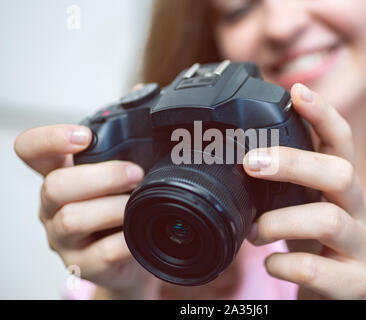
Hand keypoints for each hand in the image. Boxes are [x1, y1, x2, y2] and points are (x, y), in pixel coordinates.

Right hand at [14, 87, 158, 298]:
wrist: (130, 255)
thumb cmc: (123, 207)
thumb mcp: (120, 172)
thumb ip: (126, 137)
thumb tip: (141, 92)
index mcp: (61, 174)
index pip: (32, 151)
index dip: (48, 139)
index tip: (83, 137)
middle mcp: (54, 206)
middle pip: (54, 186)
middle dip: (100, 176)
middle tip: (135, 174)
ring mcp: (65, 238)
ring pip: (73, 218)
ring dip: (113, 207)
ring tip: (138, 204)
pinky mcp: (84, 265)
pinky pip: (102, 252)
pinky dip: (127, 239)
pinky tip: (140, 232)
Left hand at [243, 83, 365, 299]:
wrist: (330, 292)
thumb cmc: (307, 241)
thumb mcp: (295, 204)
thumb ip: (277, 183)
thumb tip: (232, 156)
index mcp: (340, 185)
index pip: (341, 141)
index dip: (323, 114)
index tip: (296, 91)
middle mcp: (358, 208)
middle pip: (340, 172)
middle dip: (292, 163)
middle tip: (250, 164)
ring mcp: (360, 245)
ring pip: (329, 220)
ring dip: (279, 222)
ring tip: (253, 232)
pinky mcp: (353, 281)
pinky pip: (318, 270)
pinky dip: (284, 265)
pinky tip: (270, 264)